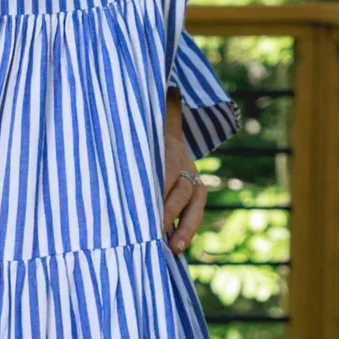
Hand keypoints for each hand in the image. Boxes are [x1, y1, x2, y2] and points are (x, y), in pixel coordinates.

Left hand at [161, 100, 207, 252]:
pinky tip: (175, 251)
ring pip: (193, 206)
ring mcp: (192, 181)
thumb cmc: (146, 131)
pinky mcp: (193, 196)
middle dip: (169, 212)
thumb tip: (166, 88)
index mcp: (173, 148)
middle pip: (182, 191)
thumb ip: (155, 111)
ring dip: (185, 228)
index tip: (149, 205)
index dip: (161, 186)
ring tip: (174, 249)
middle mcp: (187, 165)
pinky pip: (193, 214)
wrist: (165, 132)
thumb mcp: (145, 121)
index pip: (169, 169)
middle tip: (153, 232)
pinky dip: (186, 232)